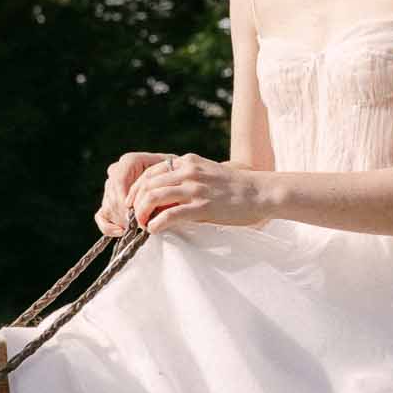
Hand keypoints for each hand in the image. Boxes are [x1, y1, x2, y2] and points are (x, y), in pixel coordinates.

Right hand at [95, 152, 173, 236]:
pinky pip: (101, 216)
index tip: (138, 213)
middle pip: (113, 196)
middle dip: (126, 213)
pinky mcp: (109, 203)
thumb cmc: (176, 178)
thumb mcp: (173, 178)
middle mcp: (116, 172)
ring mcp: (111, 188)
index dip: (125, 199)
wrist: (177, 182)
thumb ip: (161, 188)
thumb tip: (152, 208)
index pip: (118, 180)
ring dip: (123, 220)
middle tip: (142, 224)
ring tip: (140, 227)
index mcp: (130, 161)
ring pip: (108, 207)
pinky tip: (121, 231)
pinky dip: (108, 227)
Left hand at [128, 154, 273, 233]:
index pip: (150, 172)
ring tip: (140, 225)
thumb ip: (187, 180)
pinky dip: (157, 223)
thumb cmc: (235, 188)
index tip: (131, 202)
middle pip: (147, 184)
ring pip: (154, 197)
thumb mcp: (208, 174)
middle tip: (132, 217)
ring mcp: (195, 188)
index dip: (136, 188)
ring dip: (142, 213)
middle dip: (134, 201)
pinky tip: (154, 230)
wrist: (260, 192)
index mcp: (188, 162)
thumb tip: (166, 197)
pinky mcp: (202, 206)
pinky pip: (170, 215)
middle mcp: (188, 171)